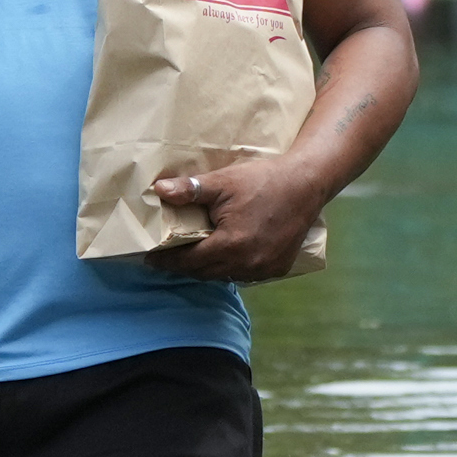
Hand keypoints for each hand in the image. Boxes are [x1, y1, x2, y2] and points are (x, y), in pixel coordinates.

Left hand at [147, 157, 323, 282]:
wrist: (306, 184)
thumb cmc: (263, 180)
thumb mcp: (223, 181)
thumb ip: (190, 190)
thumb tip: (159, 190)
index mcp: (230, 245)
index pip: (188, 261)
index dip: (167, 261)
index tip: (150, 260)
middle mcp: (247, 263)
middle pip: (205, 272)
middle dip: (185, 266)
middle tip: (169, 258)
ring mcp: (264, 269)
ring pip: (225, 275)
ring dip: (209, 268)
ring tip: (195, 257)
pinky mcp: (277, 268)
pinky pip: (246, 274)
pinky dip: (232, 267)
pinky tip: (226, 256)